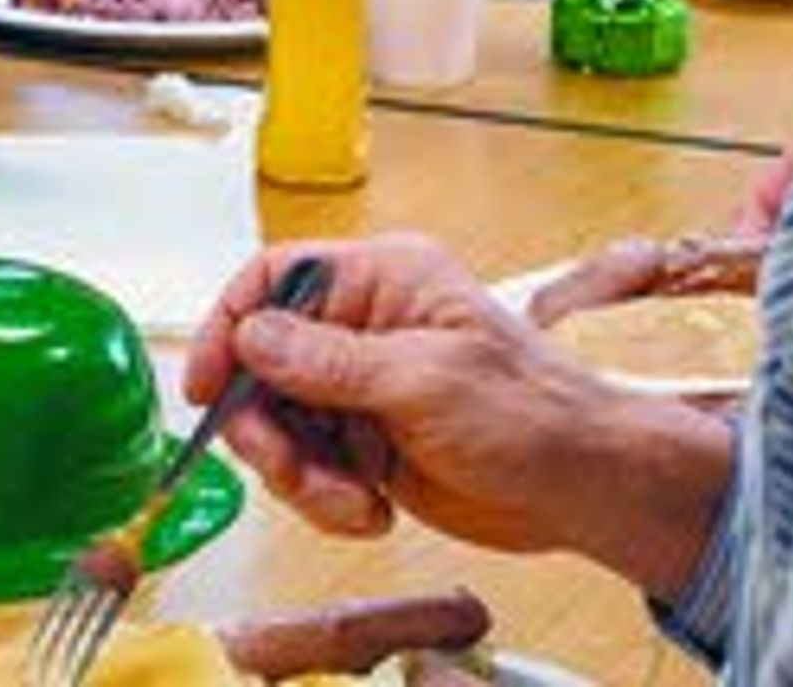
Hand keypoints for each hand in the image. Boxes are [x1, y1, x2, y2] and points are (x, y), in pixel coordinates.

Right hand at [182, 233, 731, 594]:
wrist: (586, 489)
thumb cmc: (532, 414)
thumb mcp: (425, 381)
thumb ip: (330, 361)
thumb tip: (251, 335)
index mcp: (383, 280)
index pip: (275, 280)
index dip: (230, 328)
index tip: (207, 387)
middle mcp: (364, 327)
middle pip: (263, 364)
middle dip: (268, 427)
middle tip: (292, 469)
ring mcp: (363, 389)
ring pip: (279, 425)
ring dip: (301, 475)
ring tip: (352, 501)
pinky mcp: (366, 443)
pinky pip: (308, 469)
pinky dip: (325, 500)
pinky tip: (373, 512)